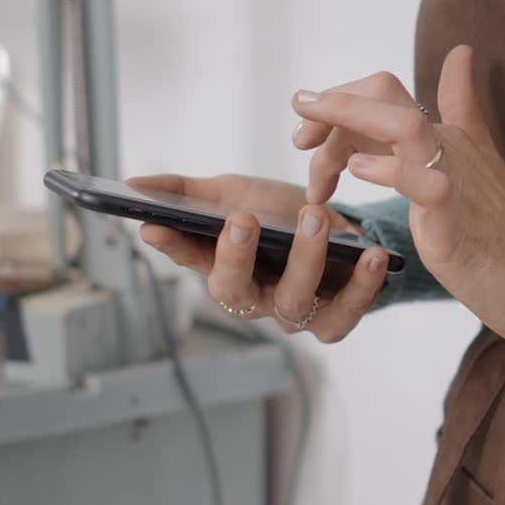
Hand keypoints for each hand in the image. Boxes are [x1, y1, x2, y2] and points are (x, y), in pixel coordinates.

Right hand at [129, 172, 387, 341]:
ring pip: (292, 301)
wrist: (344, 232)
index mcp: (222, 265)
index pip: (188, 257)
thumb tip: (133, 184)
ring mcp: (292, 311)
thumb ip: (185, 192)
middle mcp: (253, 295)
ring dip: (304, 259)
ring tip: (314, 217)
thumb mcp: (233, 193)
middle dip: (235, 256)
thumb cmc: (281, 215)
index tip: (154, 224)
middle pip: (234, 290)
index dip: (171, 245)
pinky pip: (344, 314)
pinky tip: (372, 256)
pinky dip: (361, 287)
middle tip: (242, 219)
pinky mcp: (332, 319)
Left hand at [292, 45, 504, 358]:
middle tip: (299, 137)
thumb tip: (462, 53)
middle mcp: (448, 148)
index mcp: (443, 137)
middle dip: (332, 105)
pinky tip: (358, 172)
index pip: (385, 90)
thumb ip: (463, 109)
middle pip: (386, 94)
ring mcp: (455, 181)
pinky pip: (426, 185)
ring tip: (310, 143)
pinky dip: (391, 171)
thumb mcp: (474, 165)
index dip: (339, 98)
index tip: (305, 125)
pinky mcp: (457, 222)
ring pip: (404, 126)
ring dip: (350, 123)